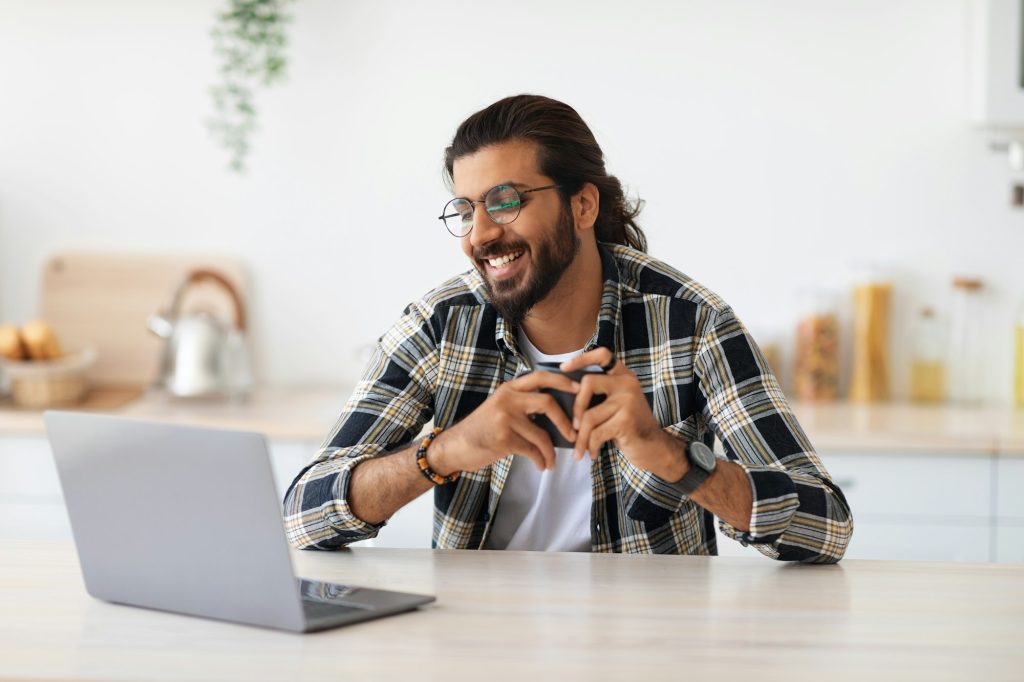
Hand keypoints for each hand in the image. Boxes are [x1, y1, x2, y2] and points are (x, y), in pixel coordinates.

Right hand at [430, 370, 579, 473]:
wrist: (455, 446)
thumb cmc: (482, 430)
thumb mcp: (500, 408)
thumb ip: (522, 405)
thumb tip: (557, 415)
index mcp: (509, 389)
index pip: (541, 377)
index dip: (563, 381)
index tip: (579, 389)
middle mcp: (508, 399)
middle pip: (548, 402)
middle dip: (565, 420)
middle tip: (575, 433)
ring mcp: (506, 418)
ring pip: (542, 434)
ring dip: (552, 451)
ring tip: (553, 461)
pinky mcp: (504, 438)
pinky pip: (532, 450)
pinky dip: (541, 460)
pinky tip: (542, 465)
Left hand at [560, 348, 683, 480]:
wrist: (655, 448)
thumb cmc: (629, 427)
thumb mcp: (617, 405)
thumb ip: (600, 395)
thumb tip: (566, 394)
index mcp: (624, 376)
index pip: (603, 355)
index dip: (581, 358)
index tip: (563, 368)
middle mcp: (627, 384)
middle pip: (588, 383)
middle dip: (576, 408)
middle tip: (574, 427)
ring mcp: (628, 401)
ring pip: (589, 415)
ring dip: (581, 437)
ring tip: (579, 449)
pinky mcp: (626, 421)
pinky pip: (596, 433)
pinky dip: (590, 446)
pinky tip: (592, 453)